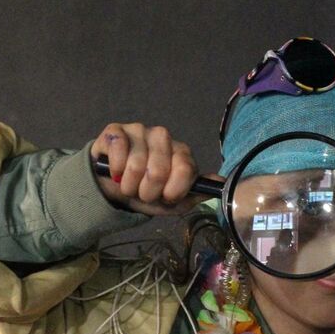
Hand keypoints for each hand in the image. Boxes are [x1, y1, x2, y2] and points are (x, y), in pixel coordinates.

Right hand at [90, 122, 205, 216]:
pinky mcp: (116, 130)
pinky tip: (115, 172)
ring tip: (128, 186)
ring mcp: (140, 130)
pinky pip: (118, 151)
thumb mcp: (173, 203)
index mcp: (181, 153)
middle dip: (147, 192)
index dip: (173, 191)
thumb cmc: (146, 193)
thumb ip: (196, 194)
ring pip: (135, 165)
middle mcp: (163, 137)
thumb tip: (220, 183)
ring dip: (129, 186)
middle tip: (143, 194)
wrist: (114, 189)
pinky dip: (115, 171)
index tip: (165, 197)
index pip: (185, 169)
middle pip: (158, 171)